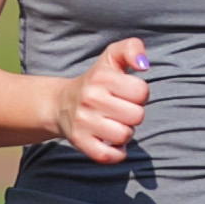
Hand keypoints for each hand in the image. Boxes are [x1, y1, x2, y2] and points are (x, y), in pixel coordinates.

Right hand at [53, 38, 149, 164]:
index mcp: (100, 77)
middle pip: (137, 115)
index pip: (142, 91)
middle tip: (120, 110)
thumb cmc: (96, 81)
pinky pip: (109, 156)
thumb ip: (131, 48)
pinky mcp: (80, 142)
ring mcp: (83, 122)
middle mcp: (90, 98)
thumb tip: (143, 64)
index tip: (127, 93)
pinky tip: (112, 142)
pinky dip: (116, 153)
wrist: (61, 104)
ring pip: (125, 135)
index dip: (139, 94)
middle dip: (133, 114)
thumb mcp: (111, 57)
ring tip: (114, 124)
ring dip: (125, 132)